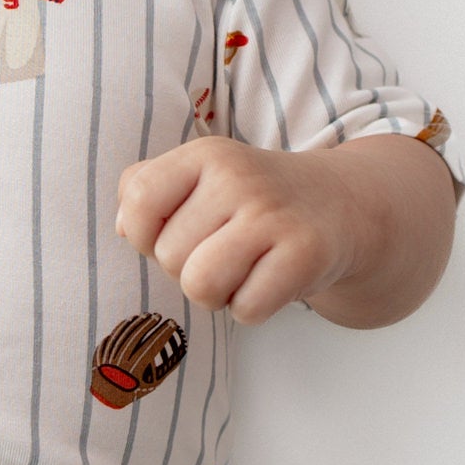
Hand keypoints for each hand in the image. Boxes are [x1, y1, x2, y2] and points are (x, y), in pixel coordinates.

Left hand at [114, 139, 361, 324]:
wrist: (342, 205)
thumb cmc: (251, 200)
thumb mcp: (199, 176)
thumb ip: (145, 191)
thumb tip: (123, 228)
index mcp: (205, 155)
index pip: (139, 201)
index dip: (141, 234)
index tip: (170, 233)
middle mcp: (238, 178)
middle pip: (168, 255)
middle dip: (186, 269)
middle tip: (222, 252)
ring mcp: (273, 215)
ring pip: (200, 285)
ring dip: (214, 295)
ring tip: (237, 273)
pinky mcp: (305, 254)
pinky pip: (246, 308)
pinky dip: (251, 309)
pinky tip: (268, 282)